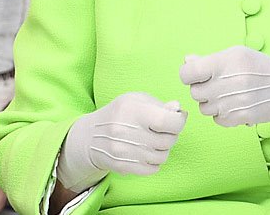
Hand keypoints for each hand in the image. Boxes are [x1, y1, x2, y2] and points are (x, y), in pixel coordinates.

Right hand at [56, 92, 186, 191]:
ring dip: (162, 149)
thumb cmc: (119, 114)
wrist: (91, 136)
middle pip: (167, 140)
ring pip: (162, 156)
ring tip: (153, 141)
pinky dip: (154, 162)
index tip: (177, 118)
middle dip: (170, 135)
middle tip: (163, 130)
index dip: (179, 121)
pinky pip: (152, 169)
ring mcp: (124, 151)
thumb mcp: (136, 100)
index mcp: (132, 110)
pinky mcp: (123, 166)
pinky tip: (145, 152)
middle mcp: (127, 131)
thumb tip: (178, 110)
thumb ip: (159, 105)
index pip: (168, 121)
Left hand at [179, 46, 269, 131]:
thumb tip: (187, 61)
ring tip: (228, 93)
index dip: (189, 73)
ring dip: (211, 102)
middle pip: (195, 92)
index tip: (197, 73)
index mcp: (225, 62)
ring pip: (204, 107)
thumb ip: (209, 59)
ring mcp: (233, 103)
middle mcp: (228, 83)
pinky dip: (222, 114)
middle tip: (217, 83)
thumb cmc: (260, 68)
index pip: (188, 73)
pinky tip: (235, 104)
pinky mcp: (239, 118)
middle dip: (202, 88)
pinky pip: (216, 119)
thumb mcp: (237, 55)